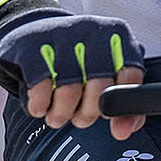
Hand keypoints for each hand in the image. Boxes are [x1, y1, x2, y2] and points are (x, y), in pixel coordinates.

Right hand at [0, 0, 146, 139]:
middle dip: (88, 113)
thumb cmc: (74, 58)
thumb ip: (122, 103)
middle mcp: (91, 30)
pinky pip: (40, 89)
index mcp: (117, 35)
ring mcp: (61, 34)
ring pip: (69, 91)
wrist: (30, 31)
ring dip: (61, 114)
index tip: (106, 115)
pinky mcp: (31, 45)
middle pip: (100, 88)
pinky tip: (41, 105)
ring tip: (58, 115)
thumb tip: (123, 131)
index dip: (118, 105)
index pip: (130, 76)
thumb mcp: (104, 73)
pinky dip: (40, 105)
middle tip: (79, 118)